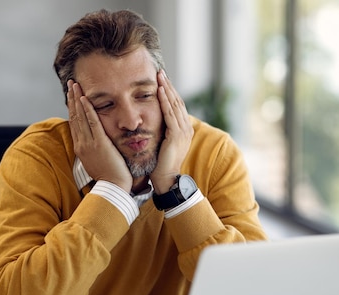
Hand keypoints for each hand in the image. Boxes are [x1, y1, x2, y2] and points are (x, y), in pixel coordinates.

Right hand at [67, 80, 132, 191]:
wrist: (113, 188)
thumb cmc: (109, 177)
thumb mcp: (97, 161)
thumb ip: (95, 150)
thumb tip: (97, 143)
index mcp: (81, 148)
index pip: (75, 123)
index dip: (72, 108)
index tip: (71, 95)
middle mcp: (82, 144)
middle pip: (74, 116)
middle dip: (72, 98)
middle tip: (70, 83)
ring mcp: (89, 143)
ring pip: (80, 117)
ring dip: (77, 99)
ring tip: (75, 85)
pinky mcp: (100, 143)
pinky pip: (92, 123)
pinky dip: (88, 110)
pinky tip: (85, 98)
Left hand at [150, 70, 193, 193]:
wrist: (166, 179)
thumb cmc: (161, 164)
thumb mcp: (162, 144)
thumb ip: (162, 132)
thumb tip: (152, 121)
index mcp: (183, 130)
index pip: (176, 106)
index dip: (169, 92)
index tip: (161, 80)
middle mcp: (186, 128)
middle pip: (177, 102)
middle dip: (169, 86)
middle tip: (161, 72)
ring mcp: (183, 131)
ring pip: (175, 105)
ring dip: (167, 89)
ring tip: (160, 76)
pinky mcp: (177, 135)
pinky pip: (170, 114)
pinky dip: (165, 101)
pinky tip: (160, 90)